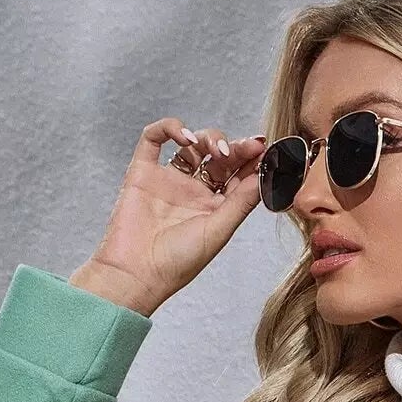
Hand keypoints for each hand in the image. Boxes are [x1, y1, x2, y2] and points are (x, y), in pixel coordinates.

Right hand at [77, 114, 267, 313]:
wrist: (136, 273)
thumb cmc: (178, 262)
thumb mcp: (219, 230)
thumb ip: (242, 201)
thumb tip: (265, 173)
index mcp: (213, 208)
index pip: (236, 176)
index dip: (250, 161)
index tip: (263, 149)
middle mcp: (192, 192)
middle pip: (216, 157)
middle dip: (233, 147)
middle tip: (244, 147)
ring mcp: (168, 180)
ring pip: (191, 145)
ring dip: (207, 137)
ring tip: (214, 148)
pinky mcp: (143, 171)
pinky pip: (154, 138)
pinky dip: (169, 128)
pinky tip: (185, 138)